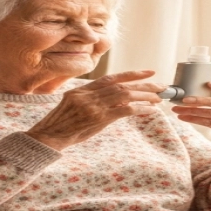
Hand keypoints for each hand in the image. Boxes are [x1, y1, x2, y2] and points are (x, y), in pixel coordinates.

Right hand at [26, 70, 165, 150]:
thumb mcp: (73, 106)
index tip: (149, 72)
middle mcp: (88, 94)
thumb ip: (92, 99)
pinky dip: (138, 109)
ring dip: (144, 96)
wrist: (48, 137)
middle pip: (121, 85)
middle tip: (162, 86)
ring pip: (125, 95)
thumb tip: (115, 98)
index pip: (111, 77)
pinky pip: (123, 111)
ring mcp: (92, 106)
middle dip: (144, 85)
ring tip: (159, 99)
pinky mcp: (97, 119)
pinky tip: (149, 111)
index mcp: (82, 89)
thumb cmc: (61, 125)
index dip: (131, 74)